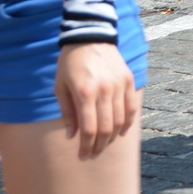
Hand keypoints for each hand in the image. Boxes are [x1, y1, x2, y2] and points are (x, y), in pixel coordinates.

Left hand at [54, 42, 138, 158]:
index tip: (82, 156)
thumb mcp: (60, 87)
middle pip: (106, 128)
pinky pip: (131, 107)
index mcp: (85, 93)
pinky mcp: (128, 80)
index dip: (86, 146)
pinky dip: (128, 122)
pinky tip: (121, 131)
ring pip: (120, 120)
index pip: (89, 129)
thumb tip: (72, 136)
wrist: (90, 37)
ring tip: (104, 145)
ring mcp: (119, 85)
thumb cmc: (70, 64)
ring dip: (113, 137)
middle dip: (99, 146)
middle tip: (92, 155)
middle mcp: (104, 90)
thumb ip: (67, 112)